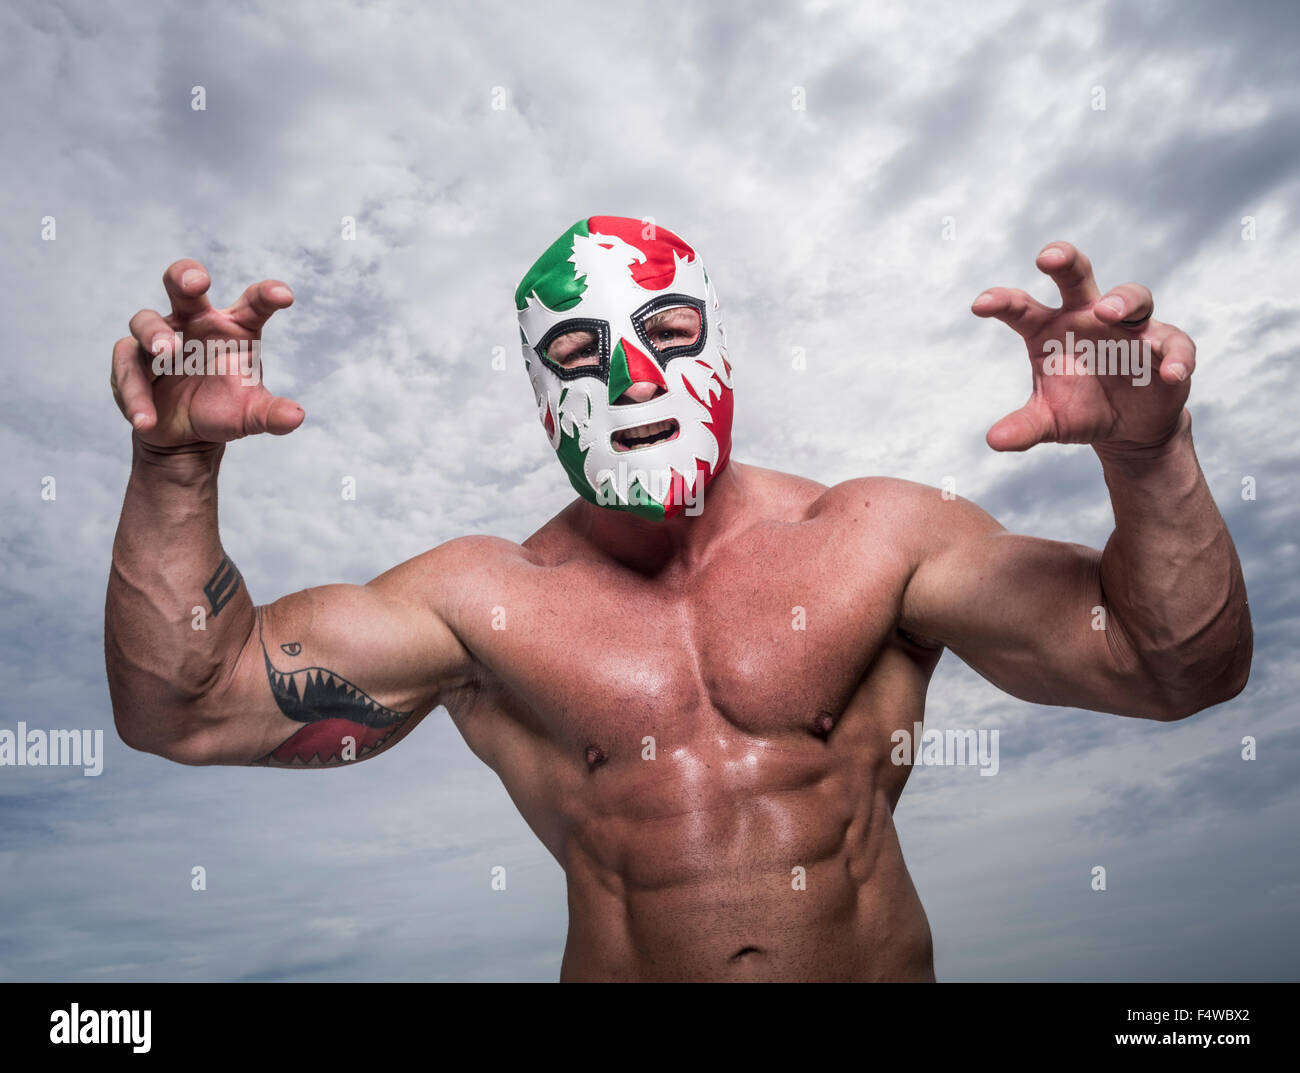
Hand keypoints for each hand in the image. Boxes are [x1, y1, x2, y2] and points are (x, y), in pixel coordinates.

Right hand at [111, 259, 303, 447]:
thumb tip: (296, 417)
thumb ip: (272, 415)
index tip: (283, 296)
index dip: (267, 294)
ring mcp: (159, 338)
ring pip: (146, 321)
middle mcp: (196, 323)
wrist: (185, 436)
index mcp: (234, 327)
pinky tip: (146, 420)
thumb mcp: (251, 415)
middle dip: (186, 276)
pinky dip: (135, 394)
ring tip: (166, 353)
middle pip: (184, 285)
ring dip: (154, 334)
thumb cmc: (223, 410)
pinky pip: (127, 368)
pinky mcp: (132, 361)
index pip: (253, 302)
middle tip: (197, 282)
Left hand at [972, 242, 1194, 452]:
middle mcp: (1088, 317)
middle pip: (1077, 277)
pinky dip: (1174, 356)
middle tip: (1047, 257)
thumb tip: (994, 441)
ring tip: (1107, 313)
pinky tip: (1171, 373)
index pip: (1022, 308)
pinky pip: (1173, 343)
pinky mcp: (1166, 345)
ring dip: (1121, 300)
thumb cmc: (1081, 411)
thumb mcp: (1050, 422)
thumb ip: (1024, 427)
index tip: (980, 305)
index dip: (1002, 301)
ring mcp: (1130, 327)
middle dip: (1065, 261)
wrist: (1127, 428)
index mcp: (1050, 329)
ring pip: (1132, 297)